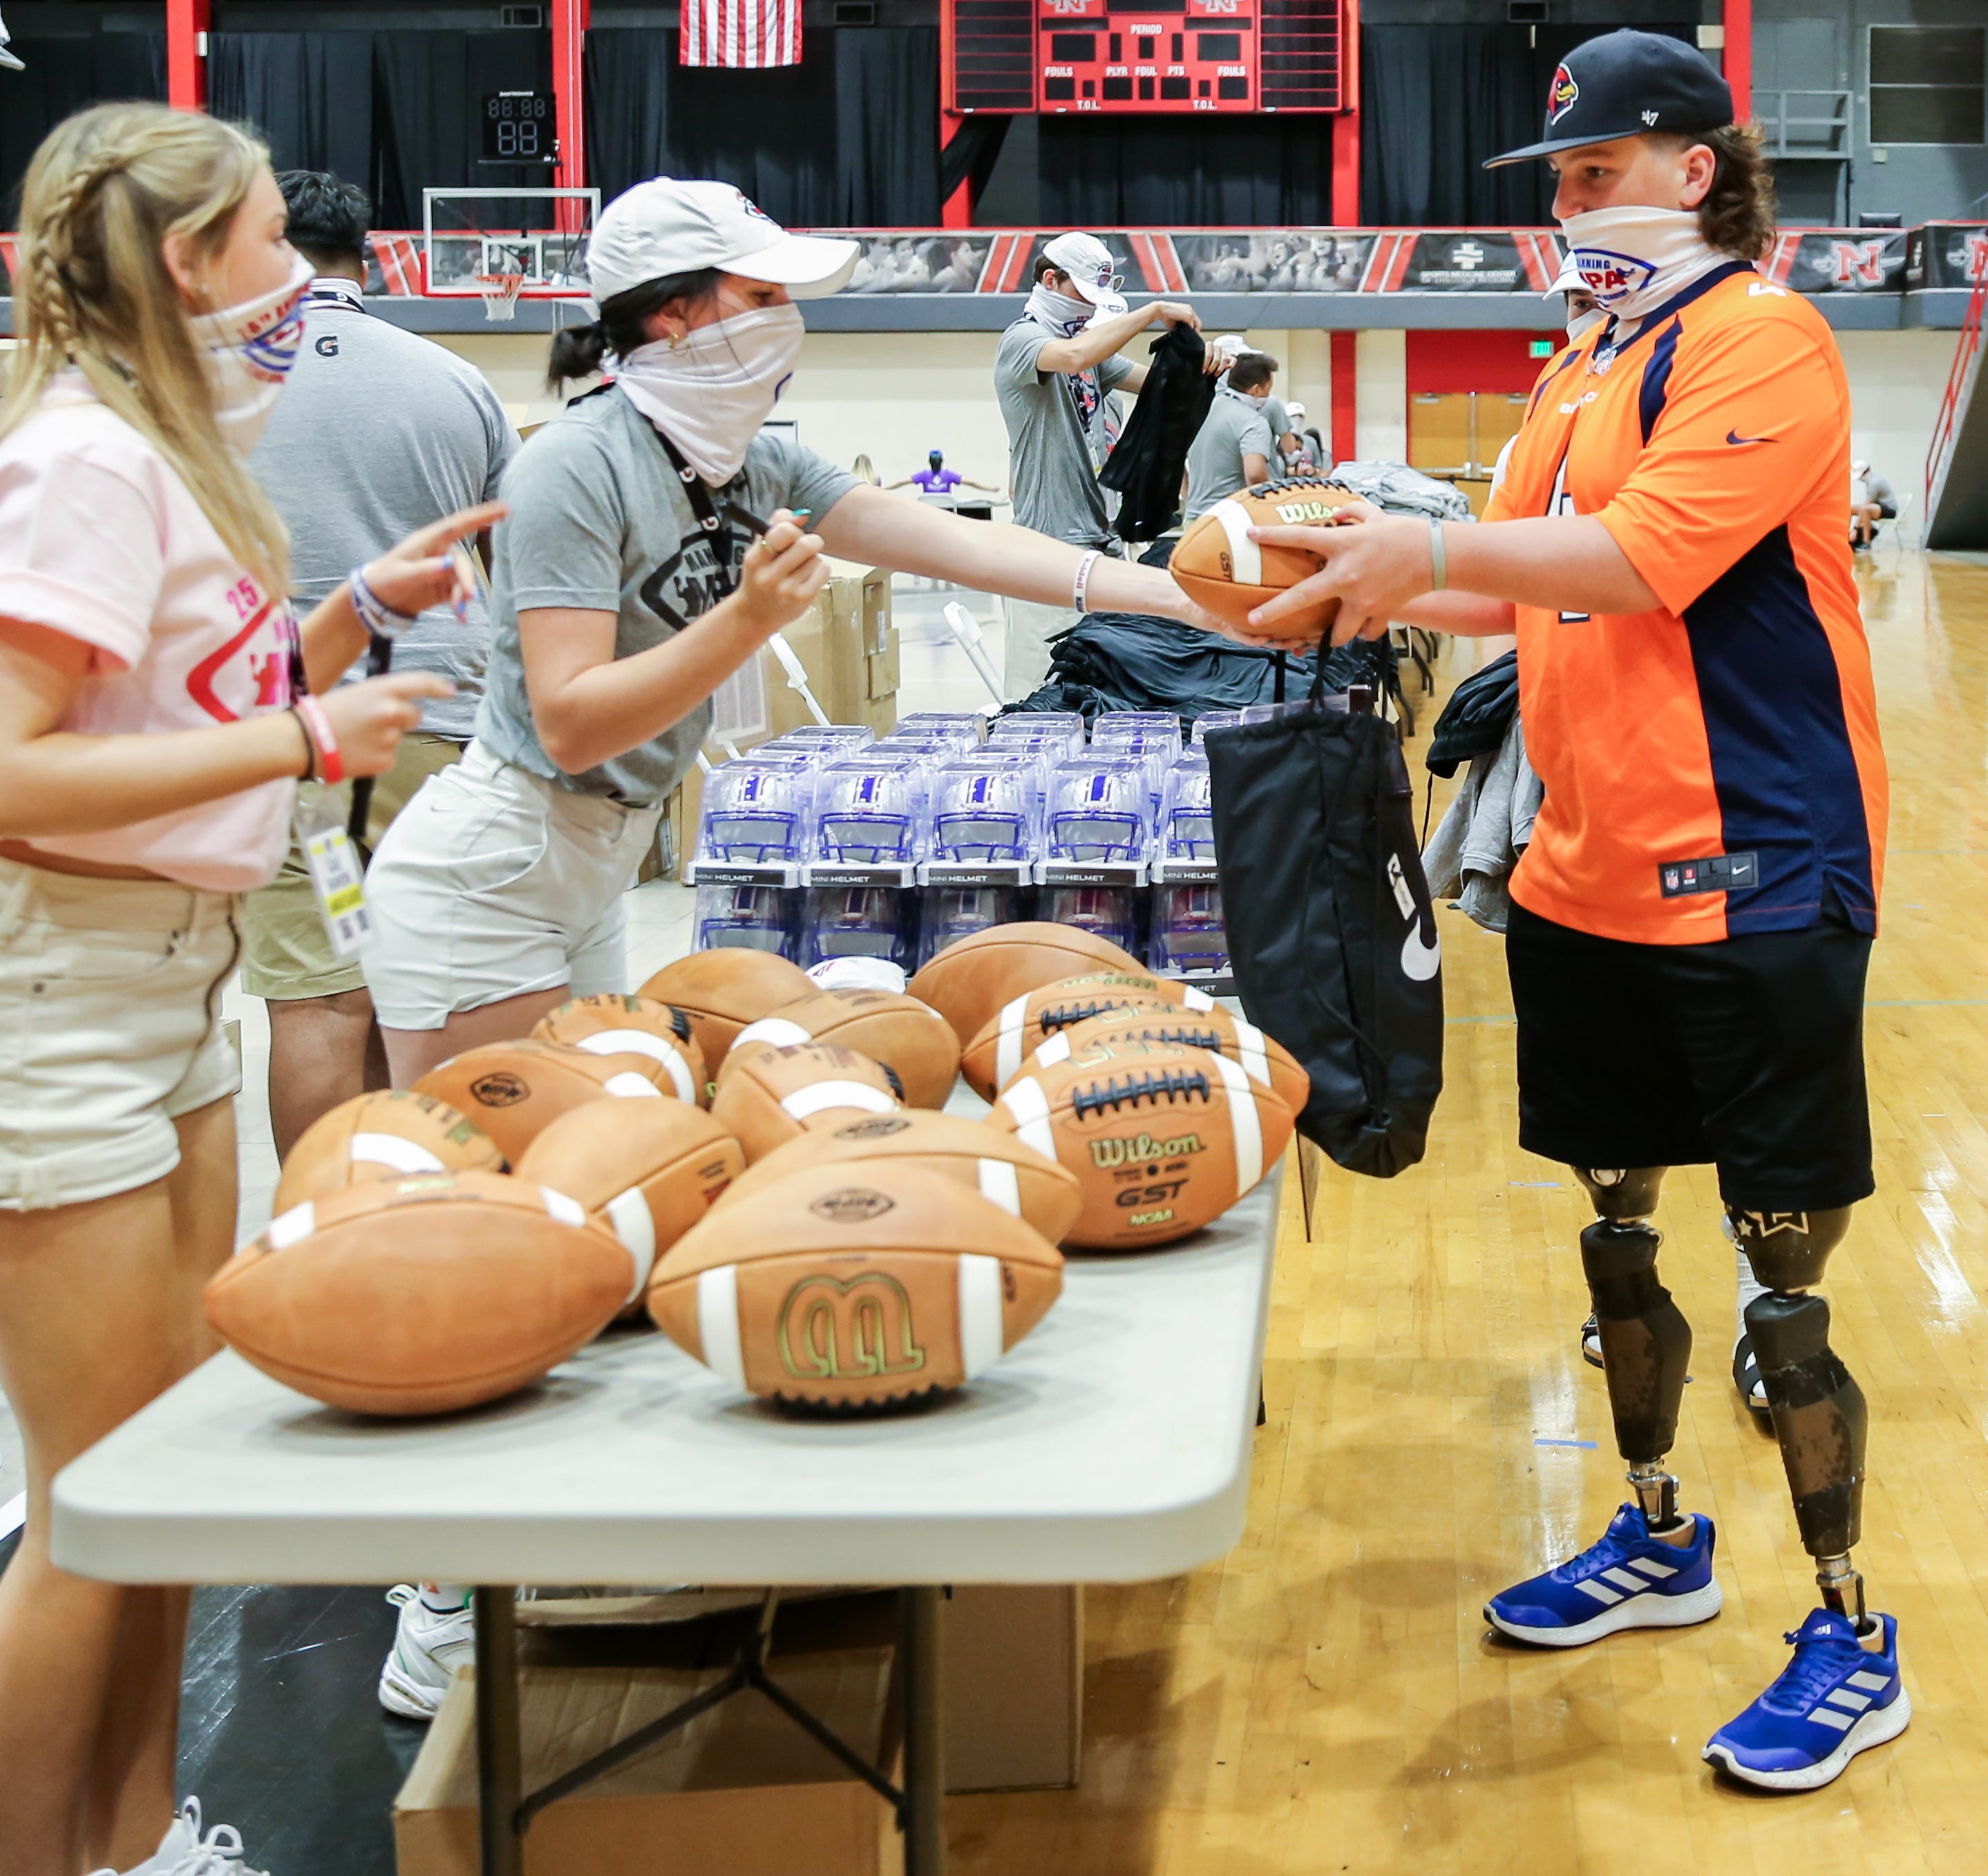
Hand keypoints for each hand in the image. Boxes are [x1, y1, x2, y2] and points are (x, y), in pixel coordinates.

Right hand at [318, 672, 452, 776]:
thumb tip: (404, 705)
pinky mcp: (386, 760)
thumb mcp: (355, 694)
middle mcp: (392, 712)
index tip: (449, 691)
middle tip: (374, 722)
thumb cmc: (324, 714)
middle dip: (402, 719)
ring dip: (385, 738)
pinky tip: (357, 752)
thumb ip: (383, 697)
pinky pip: (390, 756)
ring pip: (399, 737)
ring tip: (357, 737)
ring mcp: (391, 738)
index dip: (438, 687)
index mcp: (382, 690)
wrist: (303, 741)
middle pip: (414, 716)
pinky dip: (378, 756)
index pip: (420, 683)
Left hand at [363, 501, 508, 622]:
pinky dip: (460, 606)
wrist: (377, 600)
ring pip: (463, 581)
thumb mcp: (402, 574)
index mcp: (430, 540)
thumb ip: (425, 569)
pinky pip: (459, 595)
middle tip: (467, 598)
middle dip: (467, 581)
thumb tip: (449, 564)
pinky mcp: (444, 587)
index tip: (505, 510)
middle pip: (463, 563)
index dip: (483, 516)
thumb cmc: (385, 580)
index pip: (459, 524)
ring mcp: (443, 570)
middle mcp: (440, 552)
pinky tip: (460, 618)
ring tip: (459, 613)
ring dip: (463, 596)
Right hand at [730, 510, 829, 637]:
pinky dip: (820, 569)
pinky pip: (824, 571)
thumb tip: (802, 516)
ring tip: (801, 567)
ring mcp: (788, 590)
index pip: (783, 531)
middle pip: (806, 545)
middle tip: (806, 547)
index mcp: (755, 559)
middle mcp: (770, 576)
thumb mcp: (758, 550)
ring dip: (813, 558)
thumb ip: (776, 527)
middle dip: (811, 540)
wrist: (756, 614)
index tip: (792, 535)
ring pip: (816, 558)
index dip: (793, 528)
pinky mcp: (803, 599)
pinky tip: (809, 576)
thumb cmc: (759, 576)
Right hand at [1147, 300, 1200, 332]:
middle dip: (1196, 330)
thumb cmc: (1166, 316)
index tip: (1191, 334)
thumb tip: (1183, 334)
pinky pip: (1192, 325)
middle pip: (1198, 322)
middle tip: (1193, 337)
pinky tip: (1187, 334)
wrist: (1161, 310)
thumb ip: (1181, 326)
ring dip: (1194, 331)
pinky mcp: (1188, 316)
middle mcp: (1190, 310)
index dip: (1194, 328)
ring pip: (1197, 324)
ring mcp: (1190, 312)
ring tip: (1190, 337)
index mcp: (1187, 309)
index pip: (1195, 320)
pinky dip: (1190, 330)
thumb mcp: (1175, 322)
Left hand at [1201, 346, 1231, 376]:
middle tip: (1207, 374)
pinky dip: (1231, 365)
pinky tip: (1227, 369)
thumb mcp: (1198, 360)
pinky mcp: (1230, 357)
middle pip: (1216, 359)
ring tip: (1214, 375)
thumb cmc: (1201, 363)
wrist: (1207, 365)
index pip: (1209, 354)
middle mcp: (1216, 347)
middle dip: (1212, 368)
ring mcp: (1224, 352)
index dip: (1206, 364)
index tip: (1203, 371)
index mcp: (1208, 345)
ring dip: (1219, 369)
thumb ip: (1199, 360)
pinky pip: (1233, 360)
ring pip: (1224, 360)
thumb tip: (1198, 367)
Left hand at [1243, 505, 1433, 645]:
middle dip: (1274, 611)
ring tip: (1331, 633)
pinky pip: (1364, 633)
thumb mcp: (1374, 515)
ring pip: (1336, 631)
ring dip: (1333, 634)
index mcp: (1342, 545)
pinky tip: (1363, 628)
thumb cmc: (1403, 532)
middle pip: (1301, 598)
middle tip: (1254, 620)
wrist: (1436, 554)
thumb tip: (1333, 516)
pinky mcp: (1379, 614)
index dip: (1272, 537)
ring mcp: (1361, 599)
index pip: (1300, 537)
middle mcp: (1346, 575)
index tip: (1250, 537)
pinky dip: (1363, 633)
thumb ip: (1350, 514)